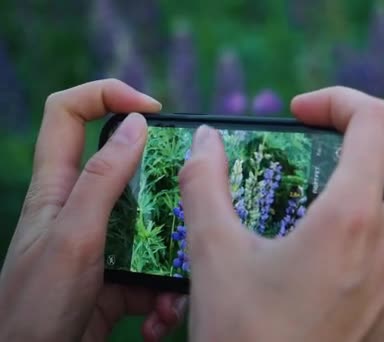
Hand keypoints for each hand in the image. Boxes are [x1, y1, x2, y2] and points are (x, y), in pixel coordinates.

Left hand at [0, 79, 185, 341]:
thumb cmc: (36, 305)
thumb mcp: (74, 236)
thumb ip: (103, 179)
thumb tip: (135, 124)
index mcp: (58, 186)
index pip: (67, 113)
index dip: (106, 95)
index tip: (153, 111)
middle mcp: (81, 207)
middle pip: (127, 170)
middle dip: (164, 184)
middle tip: (192, 197)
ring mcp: (102, 243)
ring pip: (150, 225)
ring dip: (172, 255)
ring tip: (179, 288)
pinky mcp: (118, 276)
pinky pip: (153, 271)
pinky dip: (165, 294)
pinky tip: (164, 317)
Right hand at [180, 87, 383, 340]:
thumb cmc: (242, 339)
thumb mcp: (212, 257)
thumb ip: (204, 185)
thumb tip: (205, 142)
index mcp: (352, 220)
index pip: (378, 122)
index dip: (341, 100)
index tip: (305, 113)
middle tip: (346, 154)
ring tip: (350, 211)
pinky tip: (355, 271)